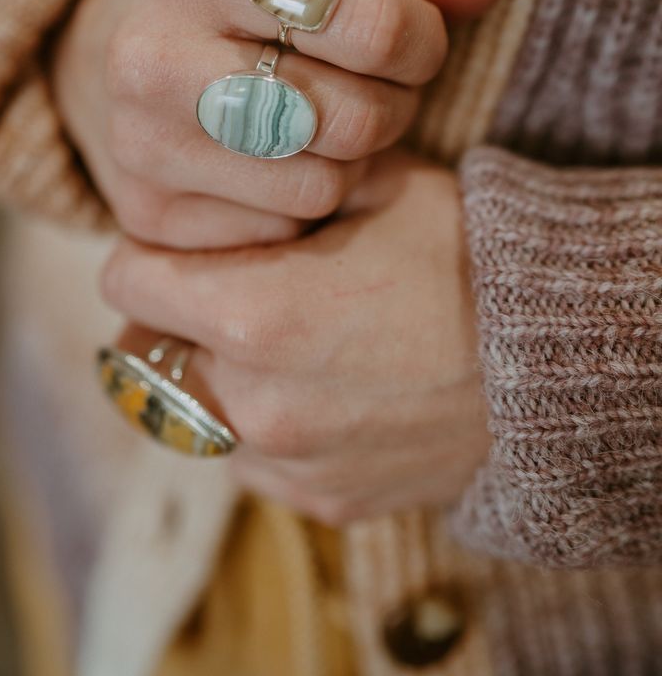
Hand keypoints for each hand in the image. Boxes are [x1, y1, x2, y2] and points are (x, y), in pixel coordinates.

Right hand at [53, 0, 508, 248]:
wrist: (125, 50)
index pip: (365, 21)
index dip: (420, 37)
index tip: (412, 35)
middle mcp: (149, 54)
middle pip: (350, 118)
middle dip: (392, 105)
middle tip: (373, 84)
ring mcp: (139, 145)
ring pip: (323, 184)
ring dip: (353, 157)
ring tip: (325, 117)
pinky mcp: (147, 217)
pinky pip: (284, 233)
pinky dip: (304, 201)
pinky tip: (279, 159)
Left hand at [102, 148, 489, 523]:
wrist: (556, 359)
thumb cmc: (467, 259)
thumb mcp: (378, 187)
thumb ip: (283, 183)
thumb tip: (235, 185)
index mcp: (254, 313)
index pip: (127, 282)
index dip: (148, 252)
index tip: (178, 245)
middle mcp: (253, 402)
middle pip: (146, 353)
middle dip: (174, 317)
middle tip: (226, 289)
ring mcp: (287, 462)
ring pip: (195, 413)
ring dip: (214, 376)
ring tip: (282, 343)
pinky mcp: (322, 500)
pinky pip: (255, 460)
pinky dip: (265, 426)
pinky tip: (323, 391)